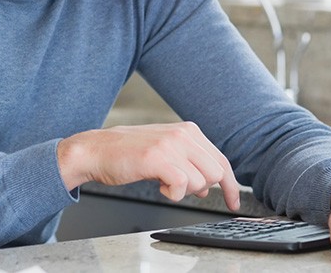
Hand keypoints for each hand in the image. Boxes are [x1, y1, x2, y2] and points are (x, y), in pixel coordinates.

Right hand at [57, 122, 240, 210]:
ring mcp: (171, 145)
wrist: (96, 151)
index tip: (234, 201)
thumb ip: (189, 163)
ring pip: (201, 181)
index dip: (230, 185)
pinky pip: (182, 185)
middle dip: (201, 188)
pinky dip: (172, 194)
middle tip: (178, 187)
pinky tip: (158, 186)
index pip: (221, 160)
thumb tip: (209, 185)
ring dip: (183, 191)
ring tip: (163, 182)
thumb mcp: (165, 152)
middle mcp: (183, 134)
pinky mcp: (158, 158)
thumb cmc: (128, 154)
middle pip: (216, 172)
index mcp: (188, 130)